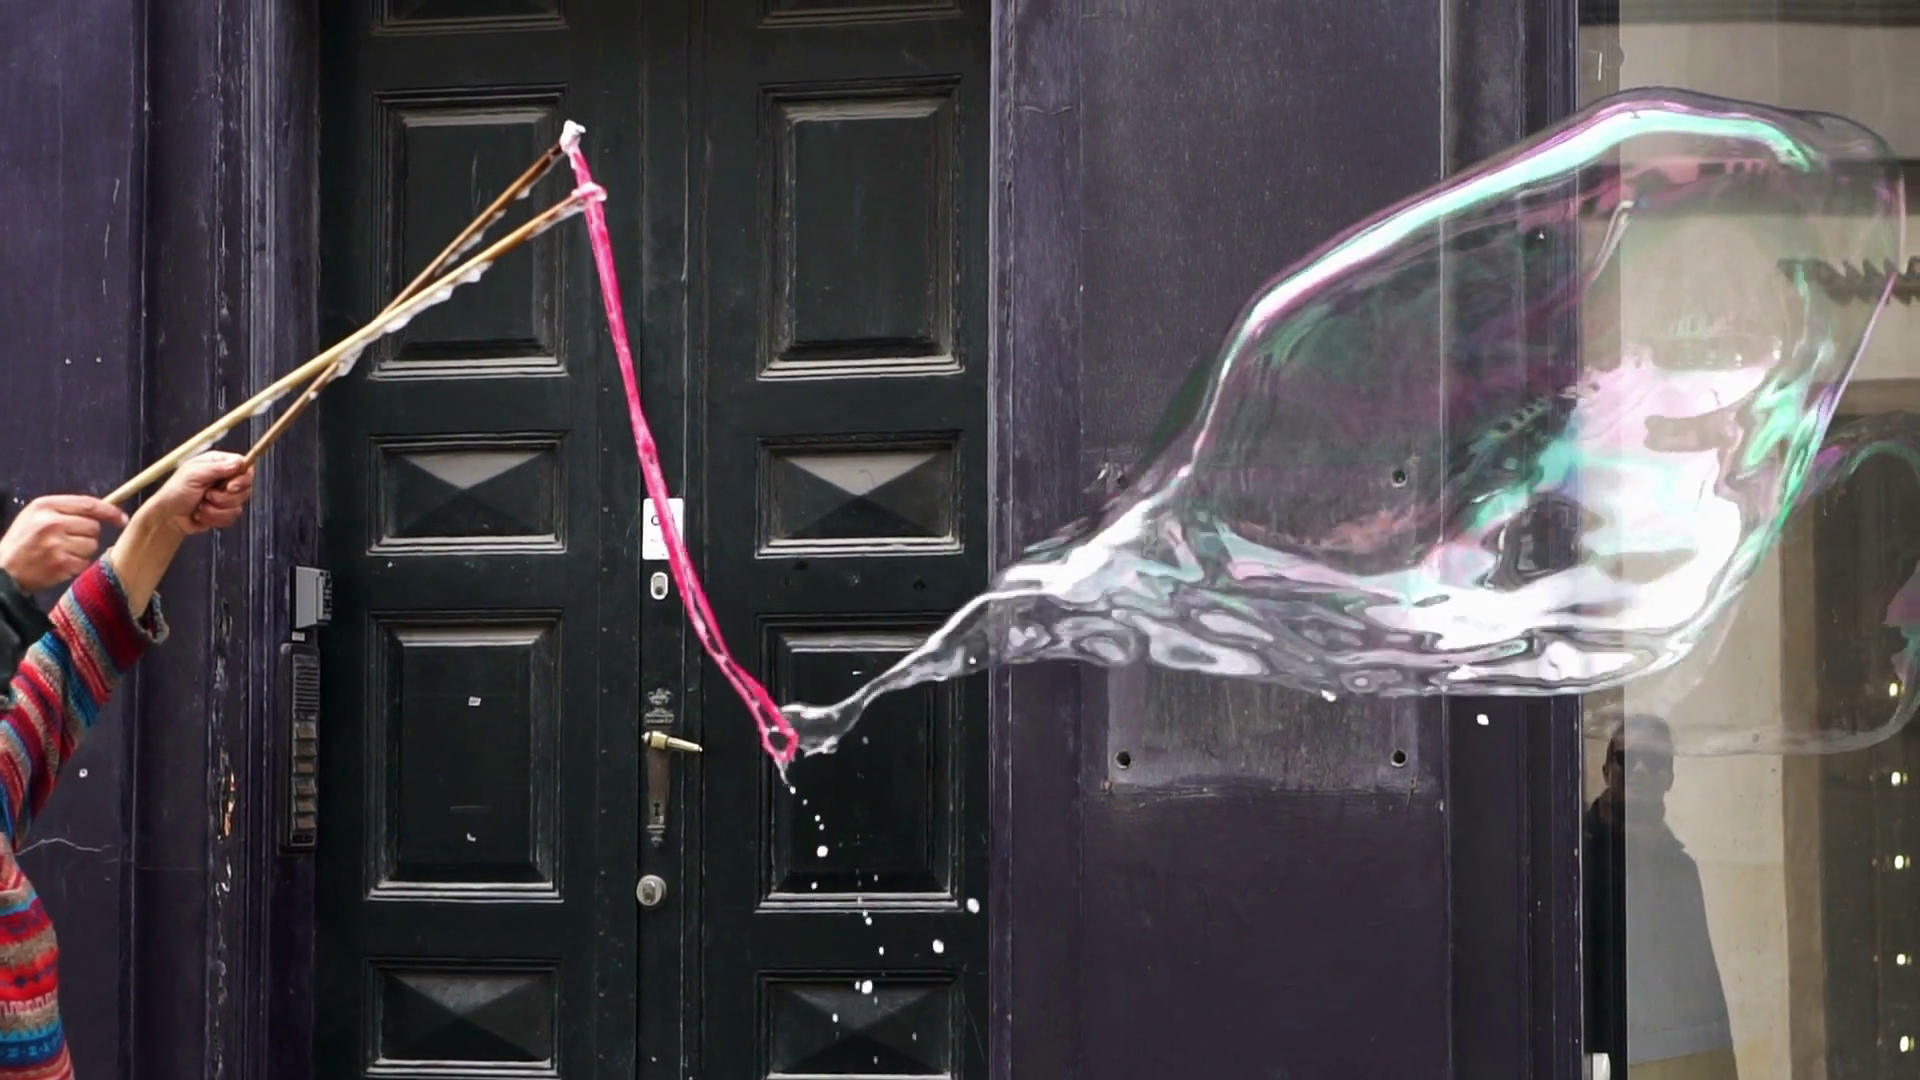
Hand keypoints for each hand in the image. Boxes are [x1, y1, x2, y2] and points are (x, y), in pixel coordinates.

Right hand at [0, 495, 127, 591]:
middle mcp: (52, 522)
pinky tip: (59, 564)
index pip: (89, 504)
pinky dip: (76, 565)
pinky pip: (85, 562)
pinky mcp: (61, 563)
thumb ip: (66, 510)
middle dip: (86, 535)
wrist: (4, 571)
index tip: (122, 518)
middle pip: (93, 526)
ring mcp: (56, 544)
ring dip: (82, 551)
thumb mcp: (35, 516)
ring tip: (59, 553)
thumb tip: (105, 510)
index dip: (110, 511)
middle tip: (66, 541)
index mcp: (45, 506)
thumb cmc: (23, 542)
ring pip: (92, 545)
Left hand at [136, 452, 255, 536]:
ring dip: (217, 509)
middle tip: (207, 495)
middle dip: (225, 497)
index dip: (242, 478)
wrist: (167, 518)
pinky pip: (232, 516)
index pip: (244, 466)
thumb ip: (216, 468)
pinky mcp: (224, 511)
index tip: (230, 487)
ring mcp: (224, 495)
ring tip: (201, 506)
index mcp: (217, 463)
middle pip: (245, 487)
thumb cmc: (174, 493)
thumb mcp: (193, 475)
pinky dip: (215, 518)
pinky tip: (202, 514)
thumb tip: (237, 463)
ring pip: (238, 504)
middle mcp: (223, 478)